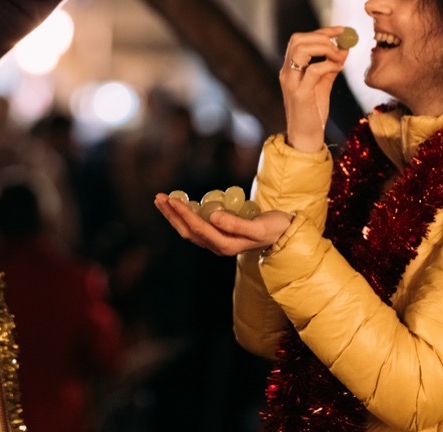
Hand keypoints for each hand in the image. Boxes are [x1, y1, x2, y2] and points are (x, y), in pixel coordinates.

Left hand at [154, 193, 291, 255]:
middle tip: (159, 197)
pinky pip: (196, 226)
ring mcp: (217, 241)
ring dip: (174, 215)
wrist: (284, 234)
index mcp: (225, 245)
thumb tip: (213, 216)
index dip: (183, 213)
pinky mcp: (218, 234)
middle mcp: (218, 246)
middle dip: (171, 214)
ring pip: (189, 230)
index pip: (198, 228)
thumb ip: (236, 224)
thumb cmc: (274, 229)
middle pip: (187, 231)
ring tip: (162, 200)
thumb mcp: (259, 227)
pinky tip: (179, 204)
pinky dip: (185, 215)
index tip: (171, 199)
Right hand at [281, 25, 350, 151]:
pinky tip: (338, 68)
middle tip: (340, 44)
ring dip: (324, 48)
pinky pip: (314, 70)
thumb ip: (331, 66)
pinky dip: (328, 64)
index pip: (299, 40)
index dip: (321, 31)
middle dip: (322, 36)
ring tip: (338, 57)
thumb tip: (345, 49)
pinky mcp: (300, 94)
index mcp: (290, 69)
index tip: (341, 30)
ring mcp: (291, 82)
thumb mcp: (323, 85)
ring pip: (302, 50)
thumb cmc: (313, 112)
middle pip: (298, 40)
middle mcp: (287, 73)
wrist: (305, 136)